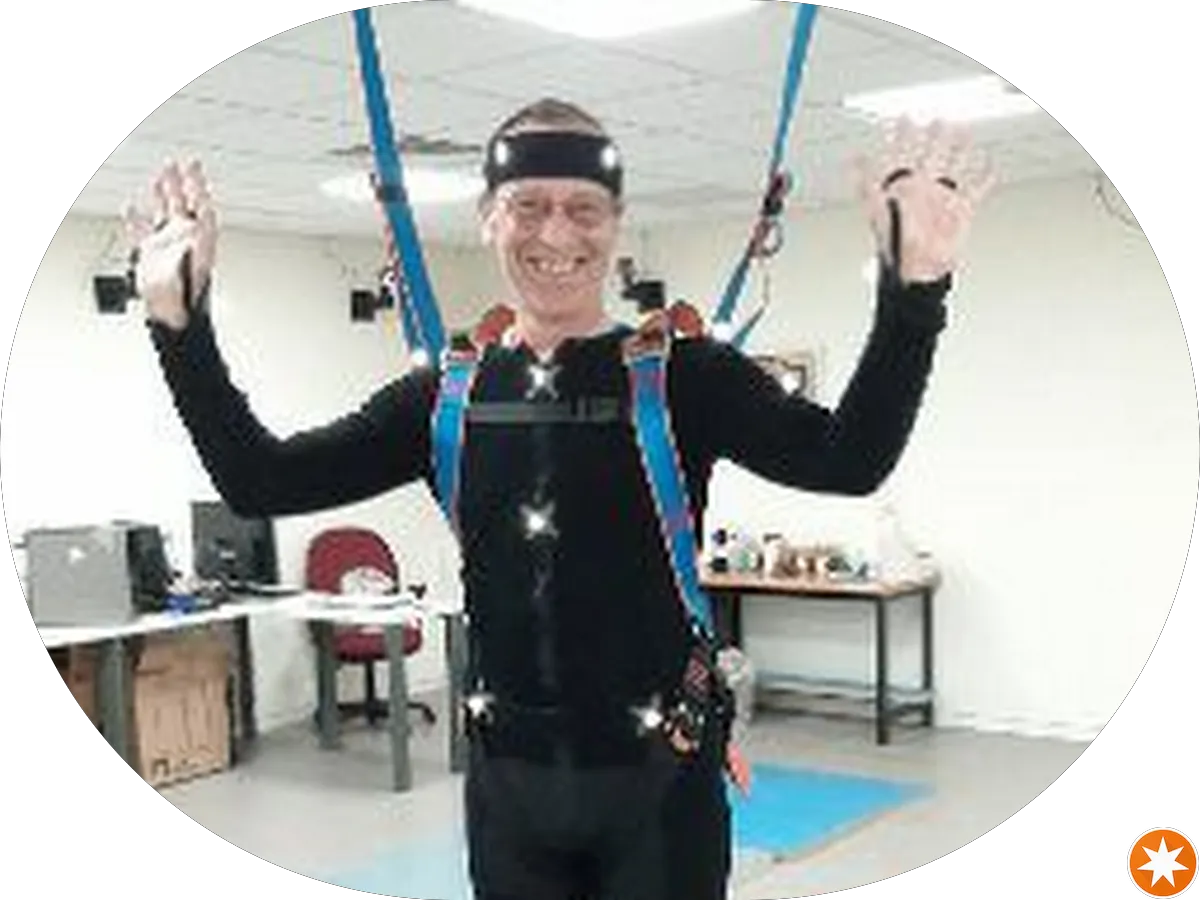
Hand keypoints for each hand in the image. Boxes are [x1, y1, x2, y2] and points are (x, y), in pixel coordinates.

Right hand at [122, 159, 217, 329]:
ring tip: (161, 175)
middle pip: (185, 205)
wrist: (172, 319)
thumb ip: (187, 252)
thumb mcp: (188, 273)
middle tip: (180, 162)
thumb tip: (188, 234)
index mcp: (199, 242)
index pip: (201, 207)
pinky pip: (142, 231)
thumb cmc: (185, 302)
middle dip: (183, 183)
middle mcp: (184, 241)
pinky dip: (136, 219)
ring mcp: (166, 247)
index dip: (198, 186)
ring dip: (163, 194)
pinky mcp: (149, 256)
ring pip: (165, 213)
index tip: (193, 167)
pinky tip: (132, 207)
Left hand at [853, 118, 996, 283]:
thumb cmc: (895, 245)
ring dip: (960, 151)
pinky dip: (985, 177)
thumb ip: (866, 182)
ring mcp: (941, 199)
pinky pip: (976, 189)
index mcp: (900, 188)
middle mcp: (921, 190)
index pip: (900, 155)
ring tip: (964, 135)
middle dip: (933, 138)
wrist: (918, 271)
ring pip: (954, 167)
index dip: (900, 136)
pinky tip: (989, 166)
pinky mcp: (962, 210)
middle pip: (930, 156)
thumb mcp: (876, 209)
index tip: (904, 118)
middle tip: (938, 121)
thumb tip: (853, 159)